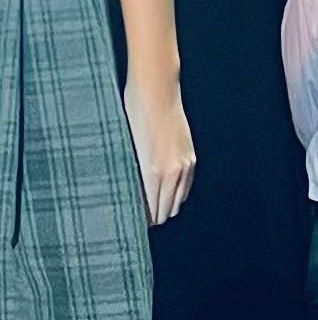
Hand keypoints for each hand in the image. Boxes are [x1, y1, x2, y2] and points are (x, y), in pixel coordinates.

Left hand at [122, 74, 195, 225]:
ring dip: (165, 206)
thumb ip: (133, 175)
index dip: (141, 221)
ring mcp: (185, 165)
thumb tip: (132, 197)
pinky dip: (175, 194)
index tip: (132, 227)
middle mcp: (173, 173)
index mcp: (153, 173)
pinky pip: (185, 186)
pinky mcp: (190, 157)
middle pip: (165, 210)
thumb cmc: (134, 117)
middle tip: (139, 222)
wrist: (156, 93)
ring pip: (177, 201)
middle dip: (153, 217)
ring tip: (150, 211)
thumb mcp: (128, 149)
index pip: (150, 210)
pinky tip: (164, 194)